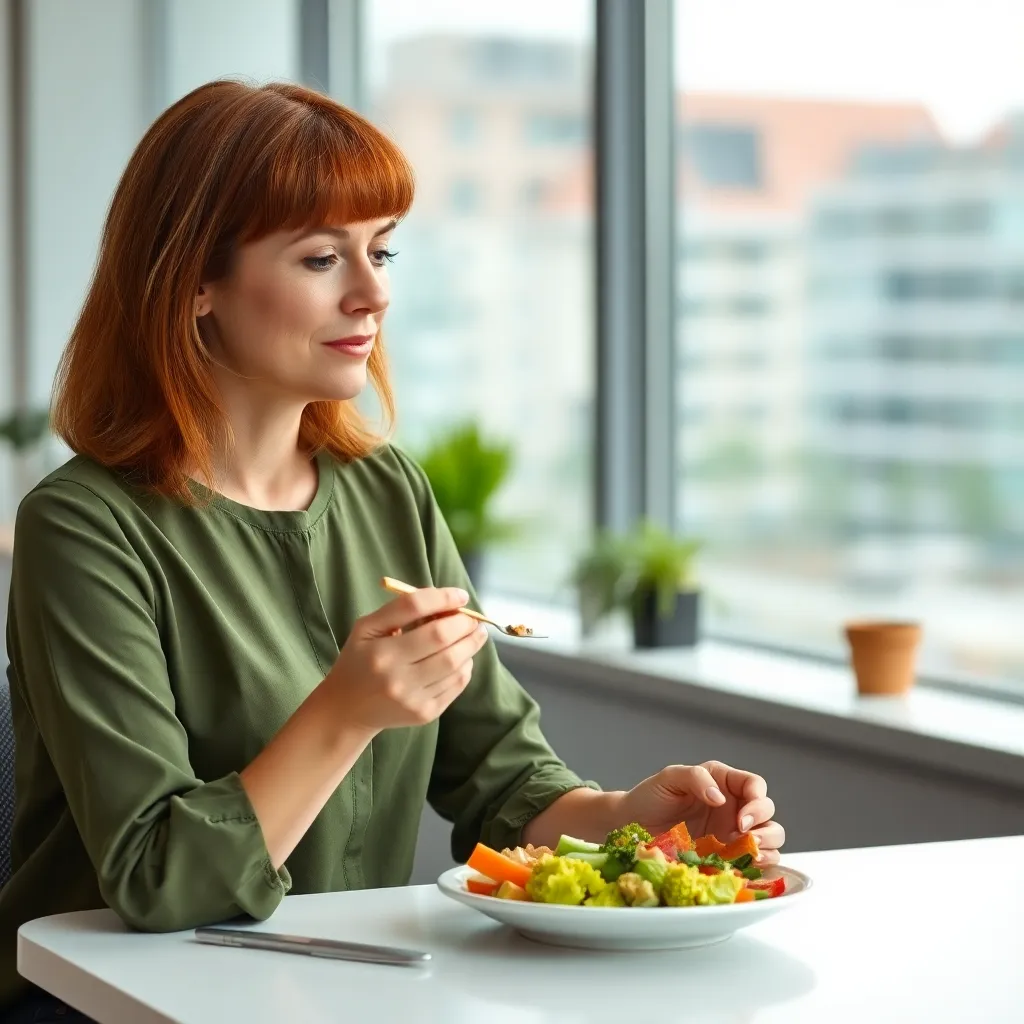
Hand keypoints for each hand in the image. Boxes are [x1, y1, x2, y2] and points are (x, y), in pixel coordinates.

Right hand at [324, 586, 488, 735]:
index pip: (415, 610)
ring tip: (473, 636)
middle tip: (472, 619)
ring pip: (456, 663)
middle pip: (443, 639)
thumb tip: (447, 599)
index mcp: (379, 648)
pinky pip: (457, 684)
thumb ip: (402, 609)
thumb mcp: (368, 628)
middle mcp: (395, 675)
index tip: (461, 596)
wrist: (348, 710)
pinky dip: (466, 667)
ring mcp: (412, 697)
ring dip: (470, 645)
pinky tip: (462, 659)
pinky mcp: (425, 713)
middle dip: (465, 624)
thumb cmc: (360, 660)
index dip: (444, 599)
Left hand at [618, 761, 784, 865]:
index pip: (755, 785)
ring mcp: (731, 833)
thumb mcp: (670, 778)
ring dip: (767, 846)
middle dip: (764, 825)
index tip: (740, 818)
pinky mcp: (728, 857)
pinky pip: (756, 863)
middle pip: (768, 812)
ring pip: (770, 838)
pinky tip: (745, 868)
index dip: (756, 800)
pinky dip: (759, 866)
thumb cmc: (650, 797)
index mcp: (723, 782)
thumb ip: (696, 778)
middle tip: (745, 836)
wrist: (631, 826)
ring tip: (748, 853)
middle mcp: (733, 806)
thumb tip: (720, 797)